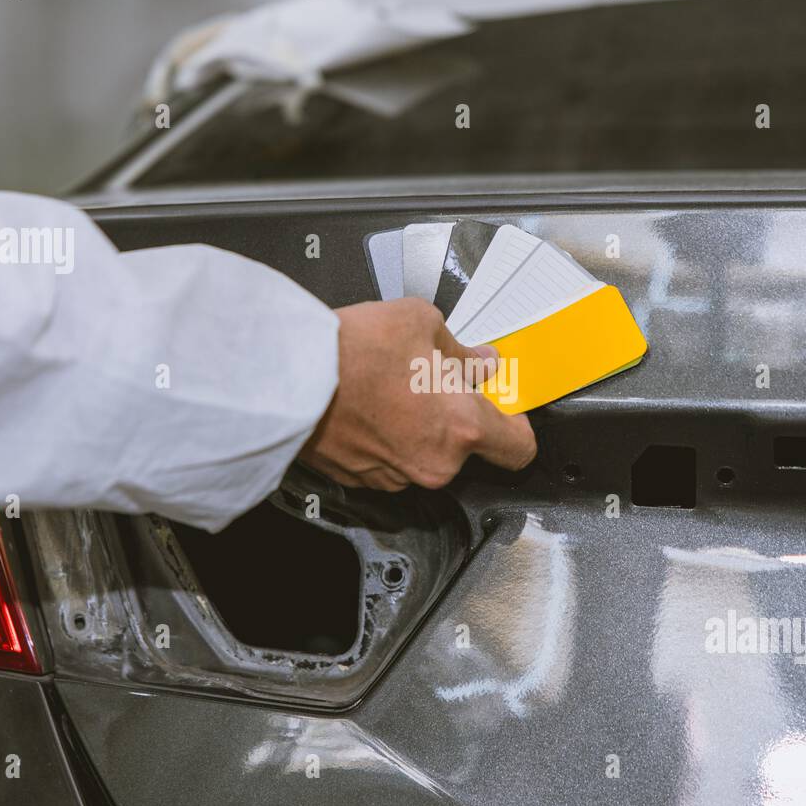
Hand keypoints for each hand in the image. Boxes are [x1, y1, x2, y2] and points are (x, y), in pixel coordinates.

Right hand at [300, 298, 536, 491]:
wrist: (287, 376)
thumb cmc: (352, 349)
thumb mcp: (422, 323)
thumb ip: (462, 350)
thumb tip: (479, 362)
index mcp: (462, 427)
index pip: (518, 447)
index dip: (515, 424)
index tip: (503, 407)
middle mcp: (434, 463)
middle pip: (466, 447)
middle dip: (454, 415)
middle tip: (430, 379)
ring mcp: (396, 477)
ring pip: (425, 454)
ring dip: (417, 428)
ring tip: (390, 389)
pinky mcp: (363, 481)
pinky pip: (390, 461)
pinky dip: (386, 439)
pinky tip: (367, 405)